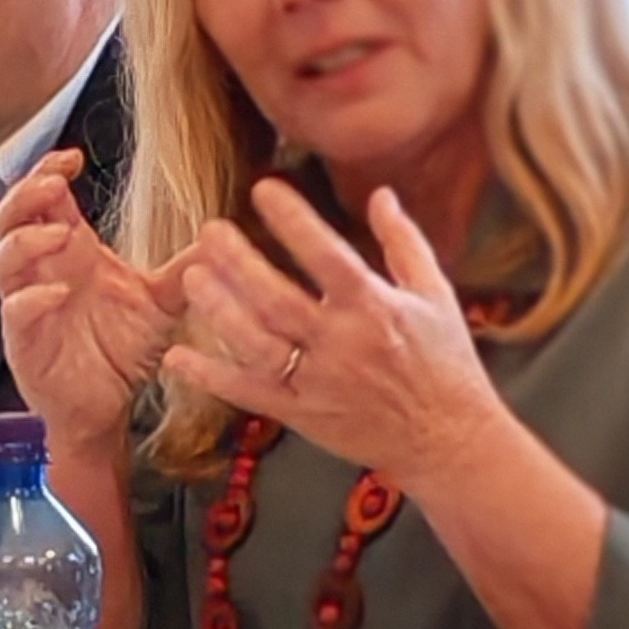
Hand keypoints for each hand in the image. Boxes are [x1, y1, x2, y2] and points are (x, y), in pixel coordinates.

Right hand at [0, 151, 193, 454]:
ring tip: (62, 234)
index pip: (44, 197)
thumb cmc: (123, 349)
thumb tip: (221, 237)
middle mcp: (43, 270)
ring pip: (3, 259)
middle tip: (55, 183)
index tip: (74, 157)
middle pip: (10, 216)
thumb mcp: (161, 303)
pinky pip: (15, 311)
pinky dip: (32, 298)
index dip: (48, 171)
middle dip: (26, 193)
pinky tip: (58, 293)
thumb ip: (183, 269)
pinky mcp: (24, 341)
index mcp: (70, 251)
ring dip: (27, 240)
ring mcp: (28, 303)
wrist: (108, 406)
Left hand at [161, 179, 503, 489]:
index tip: (262, 189)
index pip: (325, 253)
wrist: (449, 440)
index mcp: (374, 307)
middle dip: (238, 262)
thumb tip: (381, 194)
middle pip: (276, 297)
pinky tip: (179, 357)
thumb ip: (404, 242)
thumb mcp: (436, 294)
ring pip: (257, 343)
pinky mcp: (304, 415)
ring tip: (193, 278)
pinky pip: (250, 394)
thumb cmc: (447, 363)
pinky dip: (211, 377)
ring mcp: (319, 381)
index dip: (292, 219)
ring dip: (220, 310)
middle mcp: (342, 343)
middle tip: (209, 231)